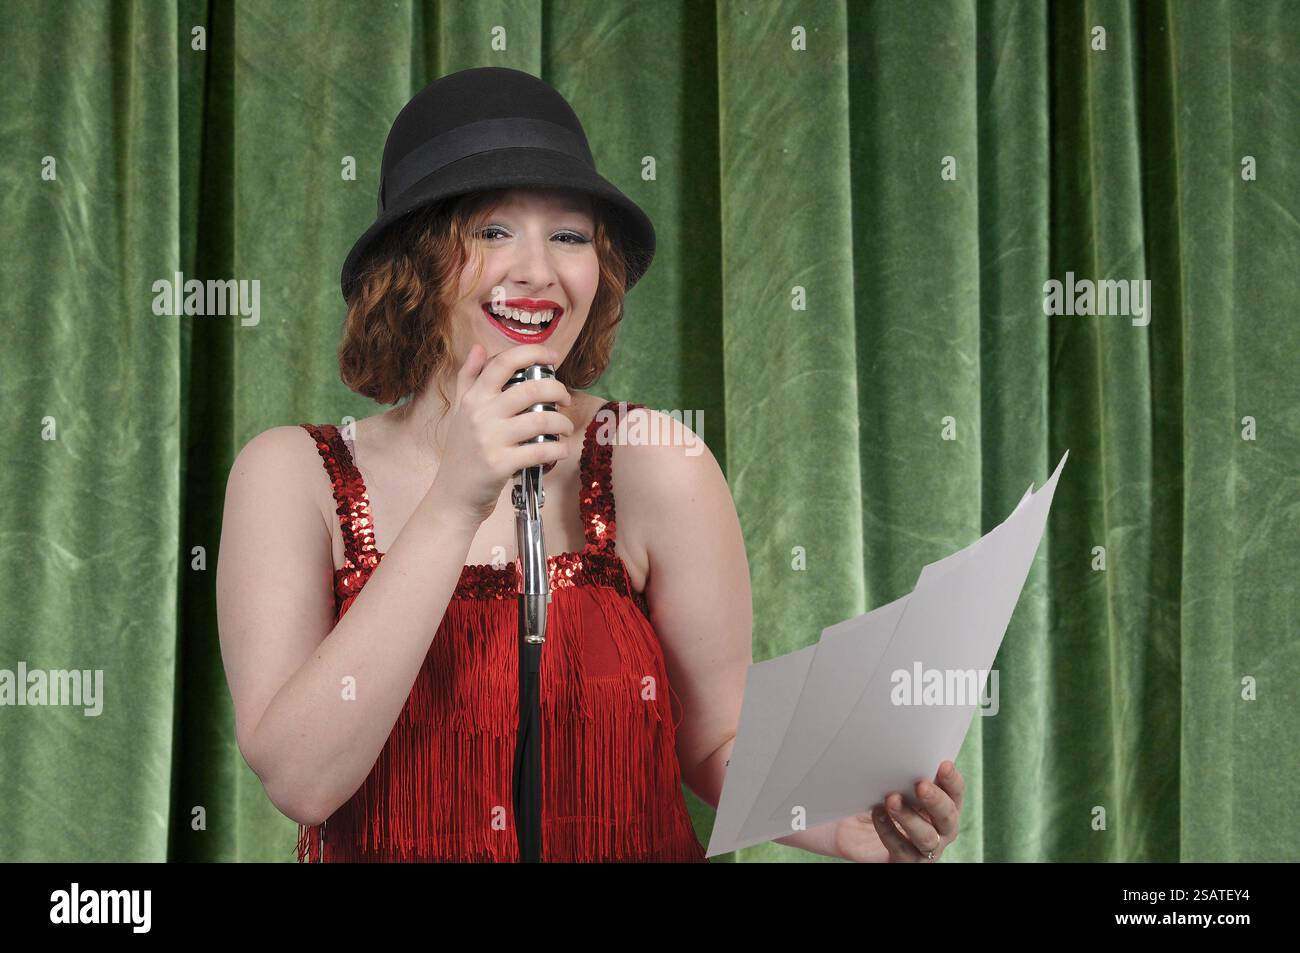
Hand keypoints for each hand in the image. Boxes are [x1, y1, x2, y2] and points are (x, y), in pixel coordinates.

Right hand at [426, 342, 574, 525]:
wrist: (453, 496)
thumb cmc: (462, 453)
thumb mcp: (460, 412)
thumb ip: (468, 378)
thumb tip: (479, 347)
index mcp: (473, 398)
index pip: (504, 363)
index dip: (533, 353)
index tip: (553, 357)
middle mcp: (481, 414)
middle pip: (531, 389)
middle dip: (558, 390)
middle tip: (565, 398)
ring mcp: (490, 440)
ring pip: (541, 420)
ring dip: (562, 423)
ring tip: (565, 428)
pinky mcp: (501, 465)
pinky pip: (541, 451)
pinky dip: (559, 449)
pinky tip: (561, 450)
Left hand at [832, 761, 964, 862]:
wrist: (849, 825)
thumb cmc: (876, 796)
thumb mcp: (891, 780)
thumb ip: (904, 771)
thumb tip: (907, 750)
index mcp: (942, 805)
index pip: (955, 793)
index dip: (952, 780)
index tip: (943, 764)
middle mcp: (939, 829)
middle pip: (948, 817)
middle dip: (936, 800)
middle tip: (920, 785)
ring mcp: (923, 849)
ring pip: (926, 837)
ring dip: (910, 817)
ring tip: (892, 799)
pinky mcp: (904, 861)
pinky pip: (900, 850)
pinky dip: (889, 830)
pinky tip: (877, 813)